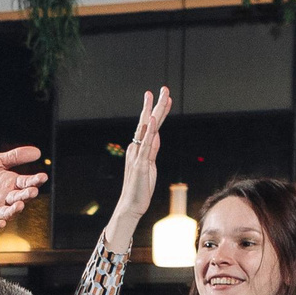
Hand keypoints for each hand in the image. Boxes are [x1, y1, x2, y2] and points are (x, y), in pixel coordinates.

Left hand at [0, 147, 48, 233]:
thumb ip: (14, 157)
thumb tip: (37, 152)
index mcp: (9, 184)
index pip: (26, 183)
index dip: (35, 180)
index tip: (43, 177)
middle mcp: (5, 199)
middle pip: (19, 198)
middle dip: (26, 195)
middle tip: (32, 191)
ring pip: (8, 213)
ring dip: (14, 210)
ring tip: (19, 205)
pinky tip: (1, 223)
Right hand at [114, 88, 173, 219]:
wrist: (131, 206)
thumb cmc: (140, 188)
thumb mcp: (150, 166)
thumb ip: (152, 150)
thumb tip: (157, 135)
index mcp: (140, 148)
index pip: (151, 126)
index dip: (158, 111)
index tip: (164, 97)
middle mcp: (137, 148)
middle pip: (148, 122)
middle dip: (156, 104)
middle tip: (163, 88)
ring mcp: (138, 154)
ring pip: (147, 129)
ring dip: (153, 111)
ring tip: (158, 96)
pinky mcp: (140, 163)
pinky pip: (146, 144)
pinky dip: (149, 131)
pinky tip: (151, 119)